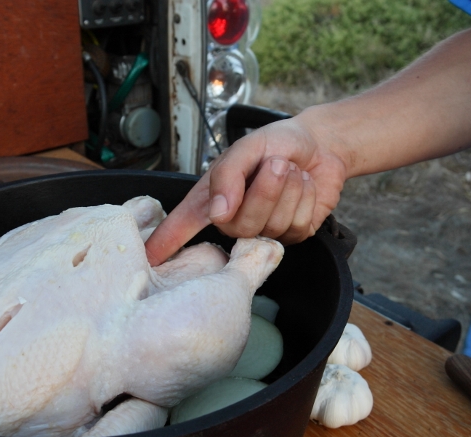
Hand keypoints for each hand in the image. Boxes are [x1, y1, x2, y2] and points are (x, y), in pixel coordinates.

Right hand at [145, 114, 347, 265]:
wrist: (320, 144)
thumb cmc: (277, 142)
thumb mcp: (246, 147)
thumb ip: (228, 175)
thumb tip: (218, 212)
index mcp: (215, 197)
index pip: (184, 224)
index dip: (166, 242)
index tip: (150, 259)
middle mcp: (236, 219)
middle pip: (240, 226)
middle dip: (264, 191)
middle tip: (277, 163)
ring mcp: (264, 230)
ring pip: (271, 225)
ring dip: (287, 190)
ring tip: (289, 170)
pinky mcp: (293, 235)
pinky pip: (297, 225)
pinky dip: (305, 197)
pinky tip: (303, 185)